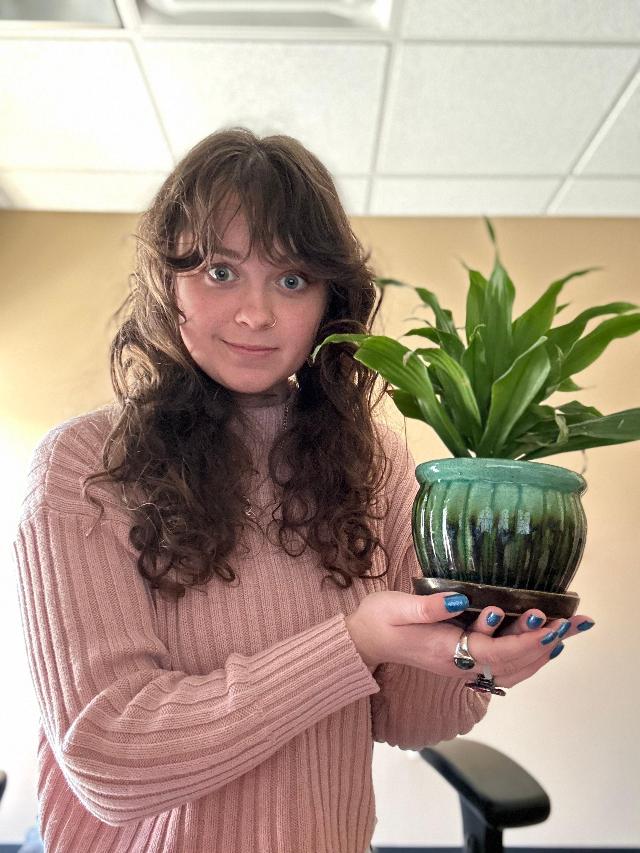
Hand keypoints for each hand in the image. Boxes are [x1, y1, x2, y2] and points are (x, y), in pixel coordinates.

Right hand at [345, 591, 594, 687]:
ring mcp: (460, 665)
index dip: (524, 640)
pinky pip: (502, 665)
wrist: (364, 640)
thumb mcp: (398, 607)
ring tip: (568, 633)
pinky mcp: (460, 659)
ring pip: (510, 667)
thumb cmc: (379, 619)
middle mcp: (458, 664)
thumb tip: (461, 599)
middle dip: (545, 644)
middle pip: (511, 662)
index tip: (549, 625)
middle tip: (576, 625)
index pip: (495, 651)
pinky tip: (540, 645)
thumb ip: (429, 606)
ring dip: (541, 652)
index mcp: (446, 651)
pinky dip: (527, 657)